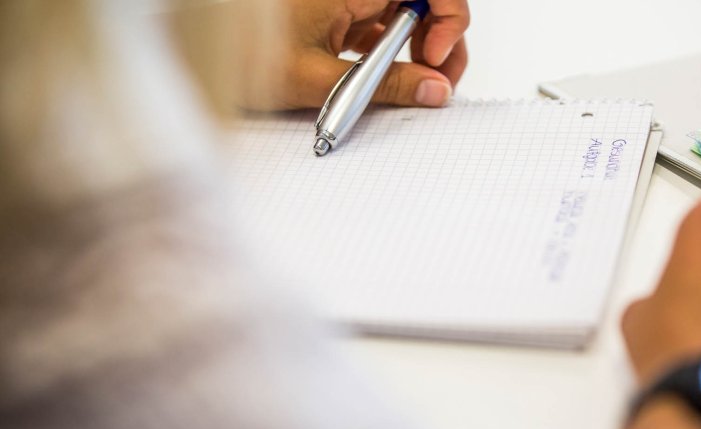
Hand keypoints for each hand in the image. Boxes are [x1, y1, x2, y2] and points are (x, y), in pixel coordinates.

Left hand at [244, 0, 468, 109]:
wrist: (199, 53)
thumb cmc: (241, 55)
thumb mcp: (317, 79)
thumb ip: (384, 86)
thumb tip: (434, 90)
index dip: (448, 15)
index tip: (433, 56)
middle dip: (443, 37)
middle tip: (440, 81)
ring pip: (407, 13)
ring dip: (422, 47)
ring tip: (421, 83)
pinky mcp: (339, 14)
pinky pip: (382, 25)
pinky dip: (394, 51)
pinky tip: (390, 78)